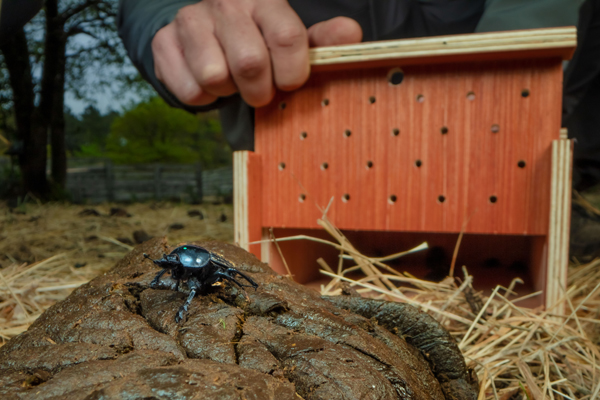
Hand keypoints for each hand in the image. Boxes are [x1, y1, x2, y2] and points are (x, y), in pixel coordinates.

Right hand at [151, 0, 361, 106]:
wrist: (203, 34)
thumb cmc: (257, 40)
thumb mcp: (293, 38)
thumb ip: (322, 41)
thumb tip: (350, 33)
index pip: (287, 37)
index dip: (293, 72)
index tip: (290, 81)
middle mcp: (226, 3)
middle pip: (250, 63)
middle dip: (260, 90)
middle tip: (260, 89)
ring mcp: (191, 20)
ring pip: (215, 77)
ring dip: (228, 92)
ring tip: (232, 81)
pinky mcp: (164, 43)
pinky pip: (190, 91)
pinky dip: (204, 98)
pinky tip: (209, 82)